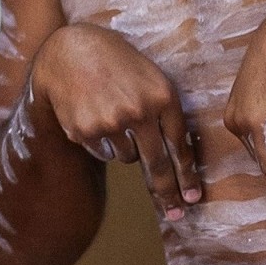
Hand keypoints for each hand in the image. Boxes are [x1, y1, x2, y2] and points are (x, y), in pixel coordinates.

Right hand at [30, 23, 202, 220]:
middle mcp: (139, 111)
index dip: (187, 175)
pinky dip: (105, 144)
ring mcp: (111, 123)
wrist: (71, 51)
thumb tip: (180, 157)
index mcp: (162, 96)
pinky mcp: (86, 131)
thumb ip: (167, 112)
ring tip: (117, 117)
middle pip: (158, 164)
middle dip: (167, 193)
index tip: (193, 198)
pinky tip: (98, 118)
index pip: (180, 145)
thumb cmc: (119, 65)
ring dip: (128, 148)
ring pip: (129, 158)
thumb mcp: (152, 78)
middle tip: (176, 213)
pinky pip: (105, 154)